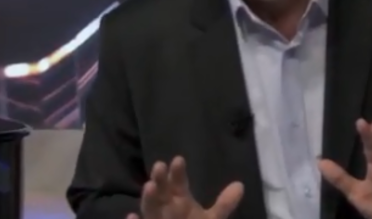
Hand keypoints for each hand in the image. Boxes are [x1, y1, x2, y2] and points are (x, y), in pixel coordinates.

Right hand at [126, 156, 243, 218]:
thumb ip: (224, 204)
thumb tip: (240, 185)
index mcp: (179, 200)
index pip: (178, 182)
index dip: (178, 172)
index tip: (179, 159)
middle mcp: (165, 208)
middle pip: (161, 192)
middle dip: (159, 180)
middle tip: (159, 165)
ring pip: (149, 210)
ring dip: (148, 199)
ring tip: (149, 186)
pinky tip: (131, 217)